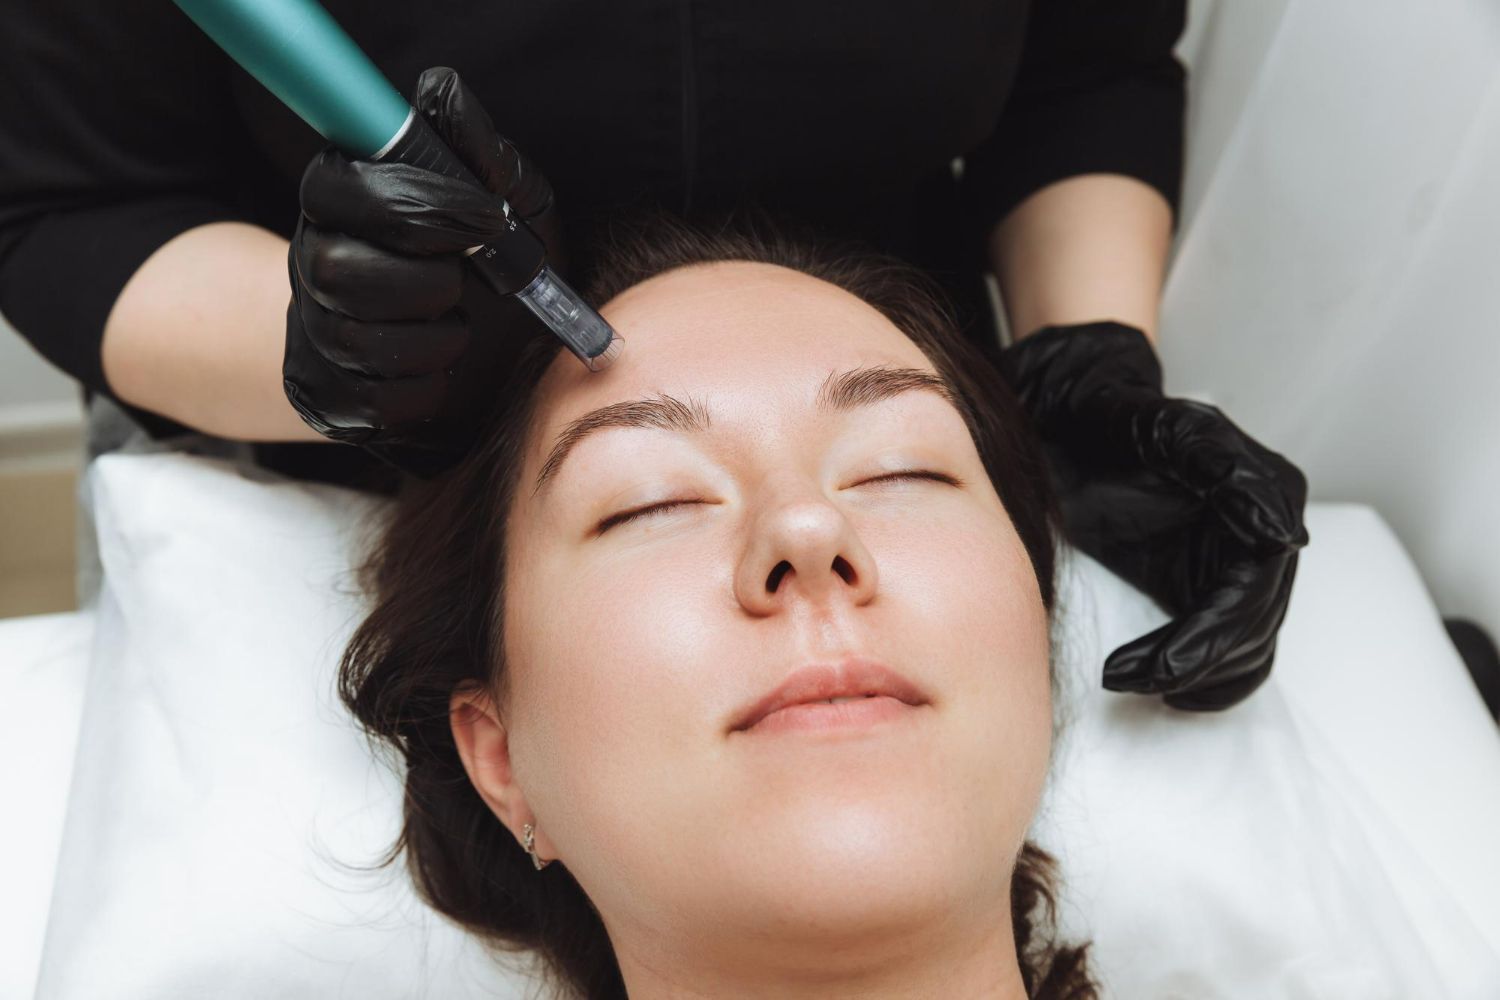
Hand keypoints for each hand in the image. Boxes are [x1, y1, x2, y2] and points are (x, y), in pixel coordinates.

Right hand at [284, 66, 561, 475]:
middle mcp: (312, 262)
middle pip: (336, 272)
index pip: (340, 191)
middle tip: (466, 283)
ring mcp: (314, 334)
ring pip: (356, 341)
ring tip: (460, 329)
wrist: (497, 359)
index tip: (487, 218)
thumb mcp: (511, 201)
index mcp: (343, 200)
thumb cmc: (499, 266)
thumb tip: (442, 91)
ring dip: (437, 340)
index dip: (416, 205)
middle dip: (426, 283)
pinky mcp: (330, 398)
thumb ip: (479, 151)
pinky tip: (443, 372)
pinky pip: (376, 402)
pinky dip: (429, 390)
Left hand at [989, 321, 1309, 709]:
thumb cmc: (1108, 413)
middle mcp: (1266, 529)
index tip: (1167, 666)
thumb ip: (1214, 460)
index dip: (1215, 634)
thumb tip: (1284, 534)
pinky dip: (1206, 680)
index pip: (1257, 589)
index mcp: (1265, 490)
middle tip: (1129, 678)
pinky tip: (1165, 690)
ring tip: (1131, 681)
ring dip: (1198, 678)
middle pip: (1253, 626)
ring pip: (1248, 648)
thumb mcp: (1152, 422)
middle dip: (1195, 662)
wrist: (1074, 413)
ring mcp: (1242, 560)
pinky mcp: (1212, 582)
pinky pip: (1231, 649)